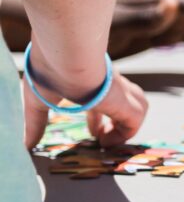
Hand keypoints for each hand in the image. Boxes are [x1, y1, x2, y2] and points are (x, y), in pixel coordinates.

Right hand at [24, 71, 147, 148]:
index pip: (103, 98)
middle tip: (101, 137)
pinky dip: (126, 133)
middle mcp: (110, 83)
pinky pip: (136, 119)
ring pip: (138, 105)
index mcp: (92, 79)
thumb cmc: (49, 72)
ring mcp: (121, 90)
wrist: (64, 57)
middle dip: (117, 121)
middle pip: (125, 102)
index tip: (94, 132)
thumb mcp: (38, 101)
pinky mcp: (126, 100)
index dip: (99, 118)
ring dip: (126, 126)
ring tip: (105, 140)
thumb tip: (27, 145)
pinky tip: (104, 140)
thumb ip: (35, 123)